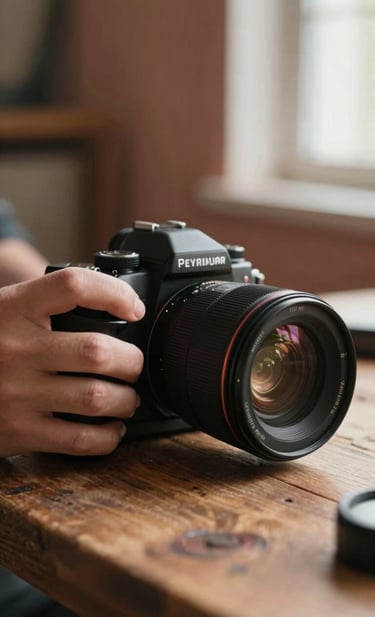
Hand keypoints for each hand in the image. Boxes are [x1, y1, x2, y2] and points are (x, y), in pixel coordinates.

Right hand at [0, 267, 144, 456]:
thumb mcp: (3, 311)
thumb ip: (44, 305)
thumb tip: (108, 302)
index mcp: (13, 309)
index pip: (72, 285)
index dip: (114, 292)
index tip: (134, 308)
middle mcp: (16, 349)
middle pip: (97, 350)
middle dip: (131, 361)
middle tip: (134, 366)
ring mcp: (16, 392)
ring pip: (96, 397)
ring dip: (125, 400)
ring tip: (128, 398)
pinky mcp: (18, 431)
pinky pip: (78, 439)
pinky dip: (106, 437)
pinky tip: (111, 429)